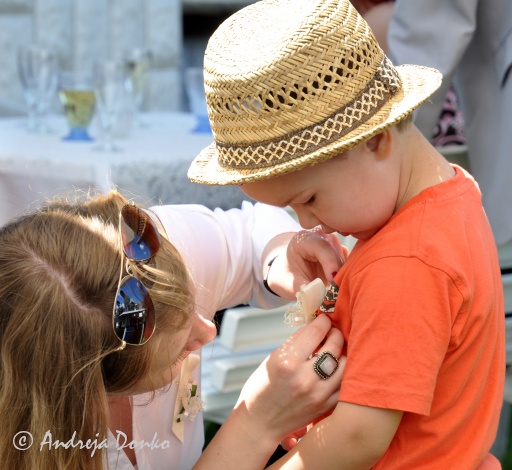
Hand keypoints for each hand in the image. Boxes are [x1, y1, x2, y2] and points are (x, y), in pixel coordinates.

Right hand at [234, 314, 345, 444]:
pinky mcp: (325, 406)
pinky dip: (342, 372)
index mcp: (287, 362)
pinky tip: (335, 368)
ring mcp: (318, 394)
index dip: (323, 321)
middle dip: (334, 333)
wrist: (259, 423)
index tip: (324, 319)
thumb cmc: (261, 387)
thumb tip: (316, 329)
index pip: (315, 332)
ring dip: (340, 352)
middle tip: (331, 331)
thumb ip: (295, 344)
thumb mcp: (272, 359)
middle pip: (333, 345)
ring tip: (334, 350)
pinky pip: (344, 383)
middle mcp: (304, 377)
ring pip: (344, 363)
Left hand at [268, 228, 347, 298]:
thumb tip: (322, 296)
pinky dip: (347, 273)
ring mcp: (333, 242)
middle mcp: (321, 236)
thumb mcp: (289, 285)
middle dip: (338, 272)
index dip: (330, 263)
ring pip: (345, 257)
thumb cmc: (288, 277)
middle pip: (336, 251)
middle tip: (336, 291)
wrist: (289, 271)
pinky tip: (339, 285)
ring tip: (336, 290)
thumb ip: (304, 289)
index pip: (322, 247)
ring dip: (343, 274)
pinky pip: (350, 262)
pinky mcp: (341, 251)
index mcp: (304, 239)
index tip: (333, 280)